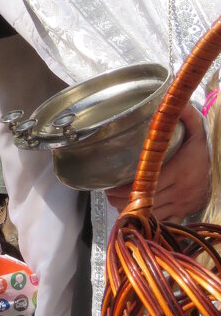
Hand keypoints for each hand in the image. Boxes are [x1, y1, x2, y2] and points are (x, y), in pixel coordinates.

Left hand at [105, 104, 209, 219]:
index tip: (110, 186)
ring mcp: (184, 204)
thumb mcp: (198, 128)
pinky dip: (147, 217)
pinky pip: (163, 220)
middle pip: (145, 201)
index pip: (147, 185)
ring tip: (116, 201)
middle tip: (107, 193)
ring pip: (151, 214)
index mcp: (180, 171)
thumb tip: (169, 96)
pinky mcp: (185, 211)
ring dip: (132, 210)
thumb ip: (183, 114)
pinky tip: (136, 210)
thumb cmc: (208, 148)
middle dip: (122, 200)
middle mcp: (181, 190)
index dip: (125, 189)